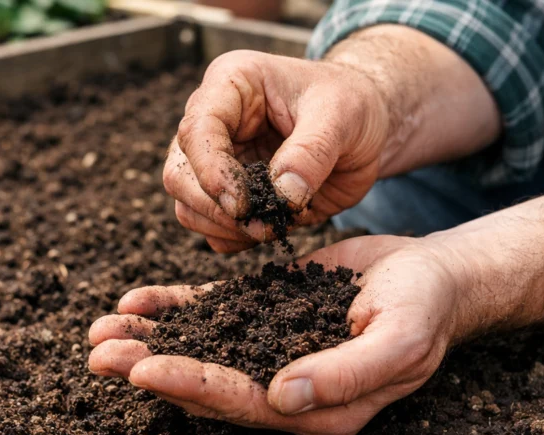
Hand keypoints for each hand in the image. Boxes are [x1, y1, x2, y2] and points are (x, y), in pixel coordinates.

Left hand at [88, 235, 471, 434]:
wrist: (435, 276)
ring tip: (100, 330)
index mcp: (317, 411)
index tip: (143, 370)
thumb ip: (346, 374)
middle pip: (207, 383)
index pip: (243, 403)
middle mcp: (286, 389)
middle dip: (151, 367)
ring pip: (201, 352)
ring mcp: (271, 352)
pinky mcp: (266, 316)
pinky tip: (137, 302)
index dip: (192, 386)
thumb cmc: (426, 309)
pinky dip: (174, 310)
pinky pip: (213, 316)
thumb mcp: (399, 341)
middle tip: (98, 352)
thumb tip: (283, 397)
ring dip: (150, 343)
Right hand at [164, 50, 391, 252]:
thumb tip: (283, 194)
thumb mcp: (342, 116)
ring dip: (224, 228)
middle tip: (261, 226)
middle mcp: (212, 123)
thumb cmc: (351, 104)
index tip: (241, 205)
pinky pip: (211, 228)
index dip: (211, 171)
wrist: (364, 125)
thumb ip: (312, 152)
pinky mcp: (229, 194)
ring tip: (272, 228)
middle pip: (179, 174)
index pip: (197, 130)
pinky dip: (235, 239)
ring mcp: (216, 161)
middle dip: (215, 208)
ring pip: (187, 205)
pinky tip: (270, 230)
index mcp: (230, 85)